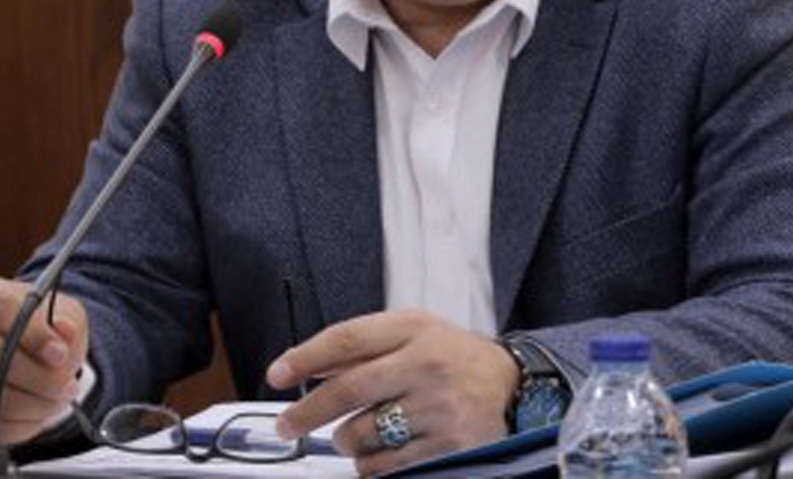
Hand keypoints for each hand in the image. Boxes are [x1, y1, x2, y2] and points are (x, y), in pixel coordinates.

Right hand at [0, 277, 88, 444]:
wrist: (19, 349)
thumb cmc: (39, 325)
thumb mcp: (61, 312)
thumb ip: (67, 320)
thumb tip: (65, 331)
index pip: (0, 310)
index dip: (33, 335)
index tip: (60, 354)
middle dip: (40, 378)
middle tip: (67, 385)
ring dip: (33, 404)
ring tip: (57, 398)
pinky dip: (19, 424)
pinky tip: (37, 411)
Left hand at [266, 309, 518, 475]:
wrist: (515, 386)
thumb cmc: (453, 357)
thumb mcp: (413, 333)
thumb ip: (363, 347)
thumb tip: (308, 366)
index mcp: (412, 328)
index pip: (347, 339)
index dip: (305, 357)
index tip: (277, 374)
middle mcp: (425, 363)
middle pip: (349, 389)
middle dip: (307, 411)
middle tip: (286, 425)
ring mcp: (438, 406)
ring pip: (363, 433)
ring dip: (345, 441)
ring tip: (353, 434)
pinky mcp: (449, 445)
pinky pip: (386, 464)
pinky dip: (371, 464)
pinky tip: (380, 451)